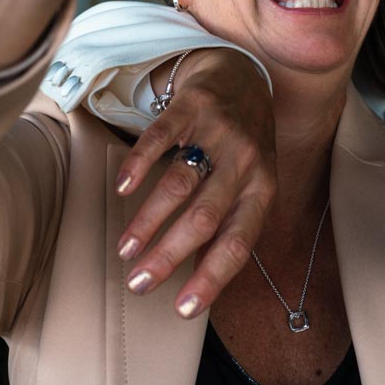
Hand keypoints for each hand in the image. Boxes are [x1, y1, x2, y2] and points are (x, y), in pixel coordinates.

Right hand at [112, 49, 276, 317]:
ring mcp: (220, 132)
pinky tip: (122, 188)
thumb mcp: (252, 184)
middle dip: (168, 256)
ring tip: (125, 249)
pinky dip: (139, 165)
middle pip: (204, 218)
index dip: (212, 277)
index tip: (182, 309)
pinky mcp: (192, 106)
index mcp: (262, 189)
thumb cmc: (244, 146)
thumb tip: (200, 284)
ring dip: (148, 221)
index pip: (239, 242)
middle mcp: (245, 162)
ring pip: (179, 184)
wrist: (242, 75)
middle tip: (138, 283)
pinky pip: (161, 138)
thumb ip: (231, 224)